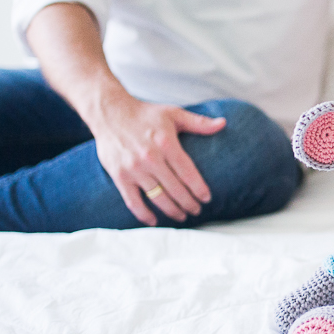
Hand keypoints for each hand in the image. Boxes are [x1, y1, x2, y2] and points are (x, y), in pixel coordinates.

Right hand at [90, 95, 225, 225]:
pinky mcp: (119, 176)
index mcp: (166, 143)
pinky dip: (144, 214)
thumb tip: (223, 124)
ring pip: (158, 197)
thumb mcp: (173, 113)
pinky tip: (154, 221)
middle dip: (189, 203)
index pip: (188, 172)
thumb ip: (199, 122)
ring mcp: (134, 168)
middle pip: (175, 189)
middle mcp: (150, 157)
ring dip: (172, 211)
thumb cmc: (145, 114)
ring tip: (182, 216)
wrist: (109, 112)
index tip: (207, 198)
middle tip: (197, 210)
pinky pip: (133, 201)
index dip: (199, 188)